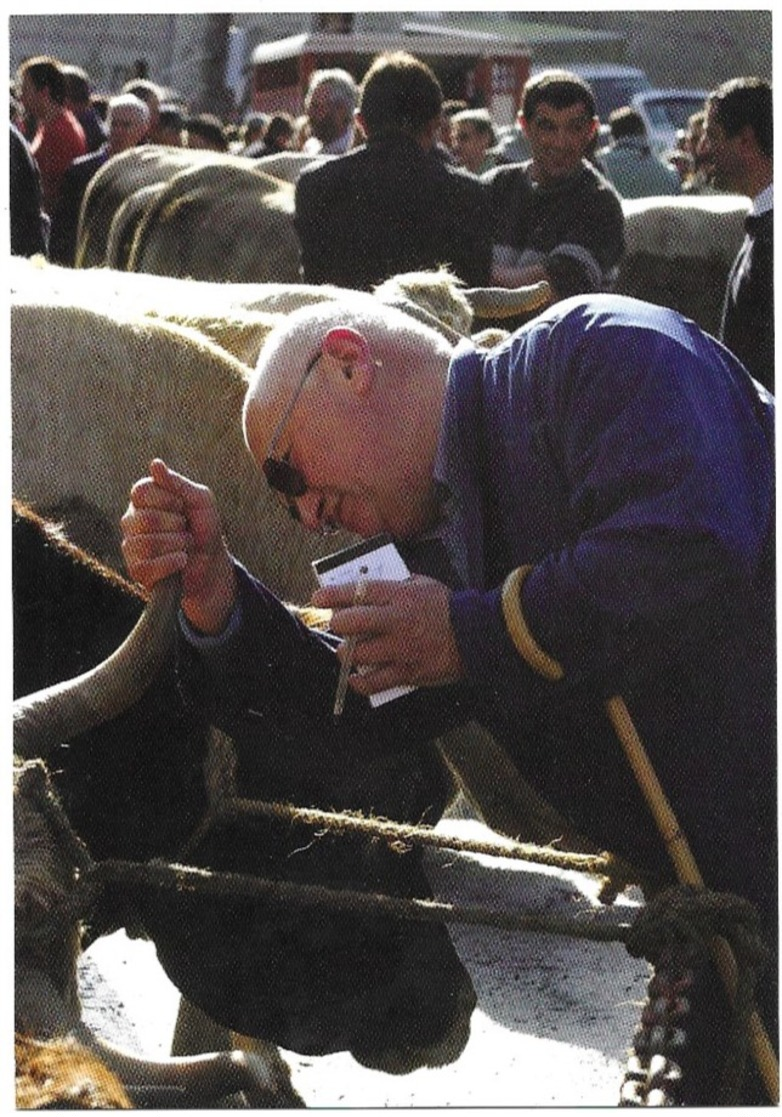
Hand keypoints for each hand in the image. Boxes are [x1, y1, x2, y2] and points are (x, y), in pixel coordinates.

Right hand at [120, 459, 236, 634]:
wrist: (212, 562)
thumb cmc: (204, 526)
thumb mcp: (200, 500)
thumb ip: (178, 483)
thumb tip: (155, 463)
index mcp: (143, 500)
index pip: (140, 492)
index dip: (168, 499)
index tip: (182, 506)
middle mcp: (131, 520)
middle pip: (145, 519)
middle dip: (176, 525)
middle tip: (186, 529)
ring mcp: (131, 546)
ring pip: (146, 543)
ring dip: (177, 544)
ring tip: (186, 545)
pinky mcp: (137, 571)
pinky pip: (146, 566)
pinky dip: (172, 562)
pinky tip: (182, 560)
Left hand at [310, 575, 464, 693]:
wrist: (476, 635)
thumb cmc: (447, 607)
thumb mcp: (421, 584)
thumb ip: (393, 586)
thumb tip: (364, 590)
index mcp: (399, 596)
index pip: (358, 592)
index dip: (333, 595)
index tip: (318, 598)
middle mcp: (396, 622)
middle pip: (351, 624)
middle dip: (338, 624)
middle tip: (339, 625)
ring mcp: (401, 649)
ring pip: (357, 655)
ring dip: (347, 653)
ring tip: (348, 651)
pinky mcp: (407, 672)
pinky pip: (374, 682)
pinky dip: (360, 682)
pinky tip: (355, 678)